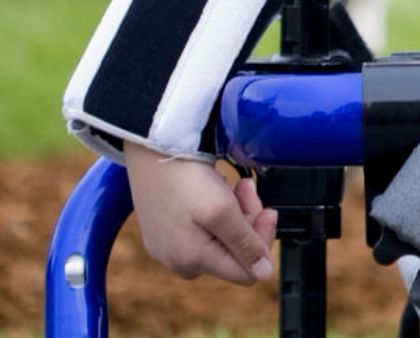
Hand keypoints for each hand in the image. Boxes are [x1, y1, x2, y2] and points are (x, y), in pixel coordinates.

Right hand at [124, 141, 277, 284]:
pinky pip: (204, 225)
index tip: (267, 210)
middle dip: (248, 218)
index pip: (247, 270)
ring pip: (222, 235)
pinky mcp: (167, 229)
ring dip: (236, 208)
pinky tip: (214, 186)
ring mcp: (171, 245)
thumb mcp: (222, 210)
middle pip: (235, 250)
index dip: (262, 240)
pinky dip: (217, 205)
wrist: (152, 147)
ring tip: (232, 183)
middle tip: (246, 188)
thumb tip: (263, 273)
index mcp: (193, 261)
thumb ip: (244, 244)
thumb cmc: (183, 177)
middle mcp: (180, 260)